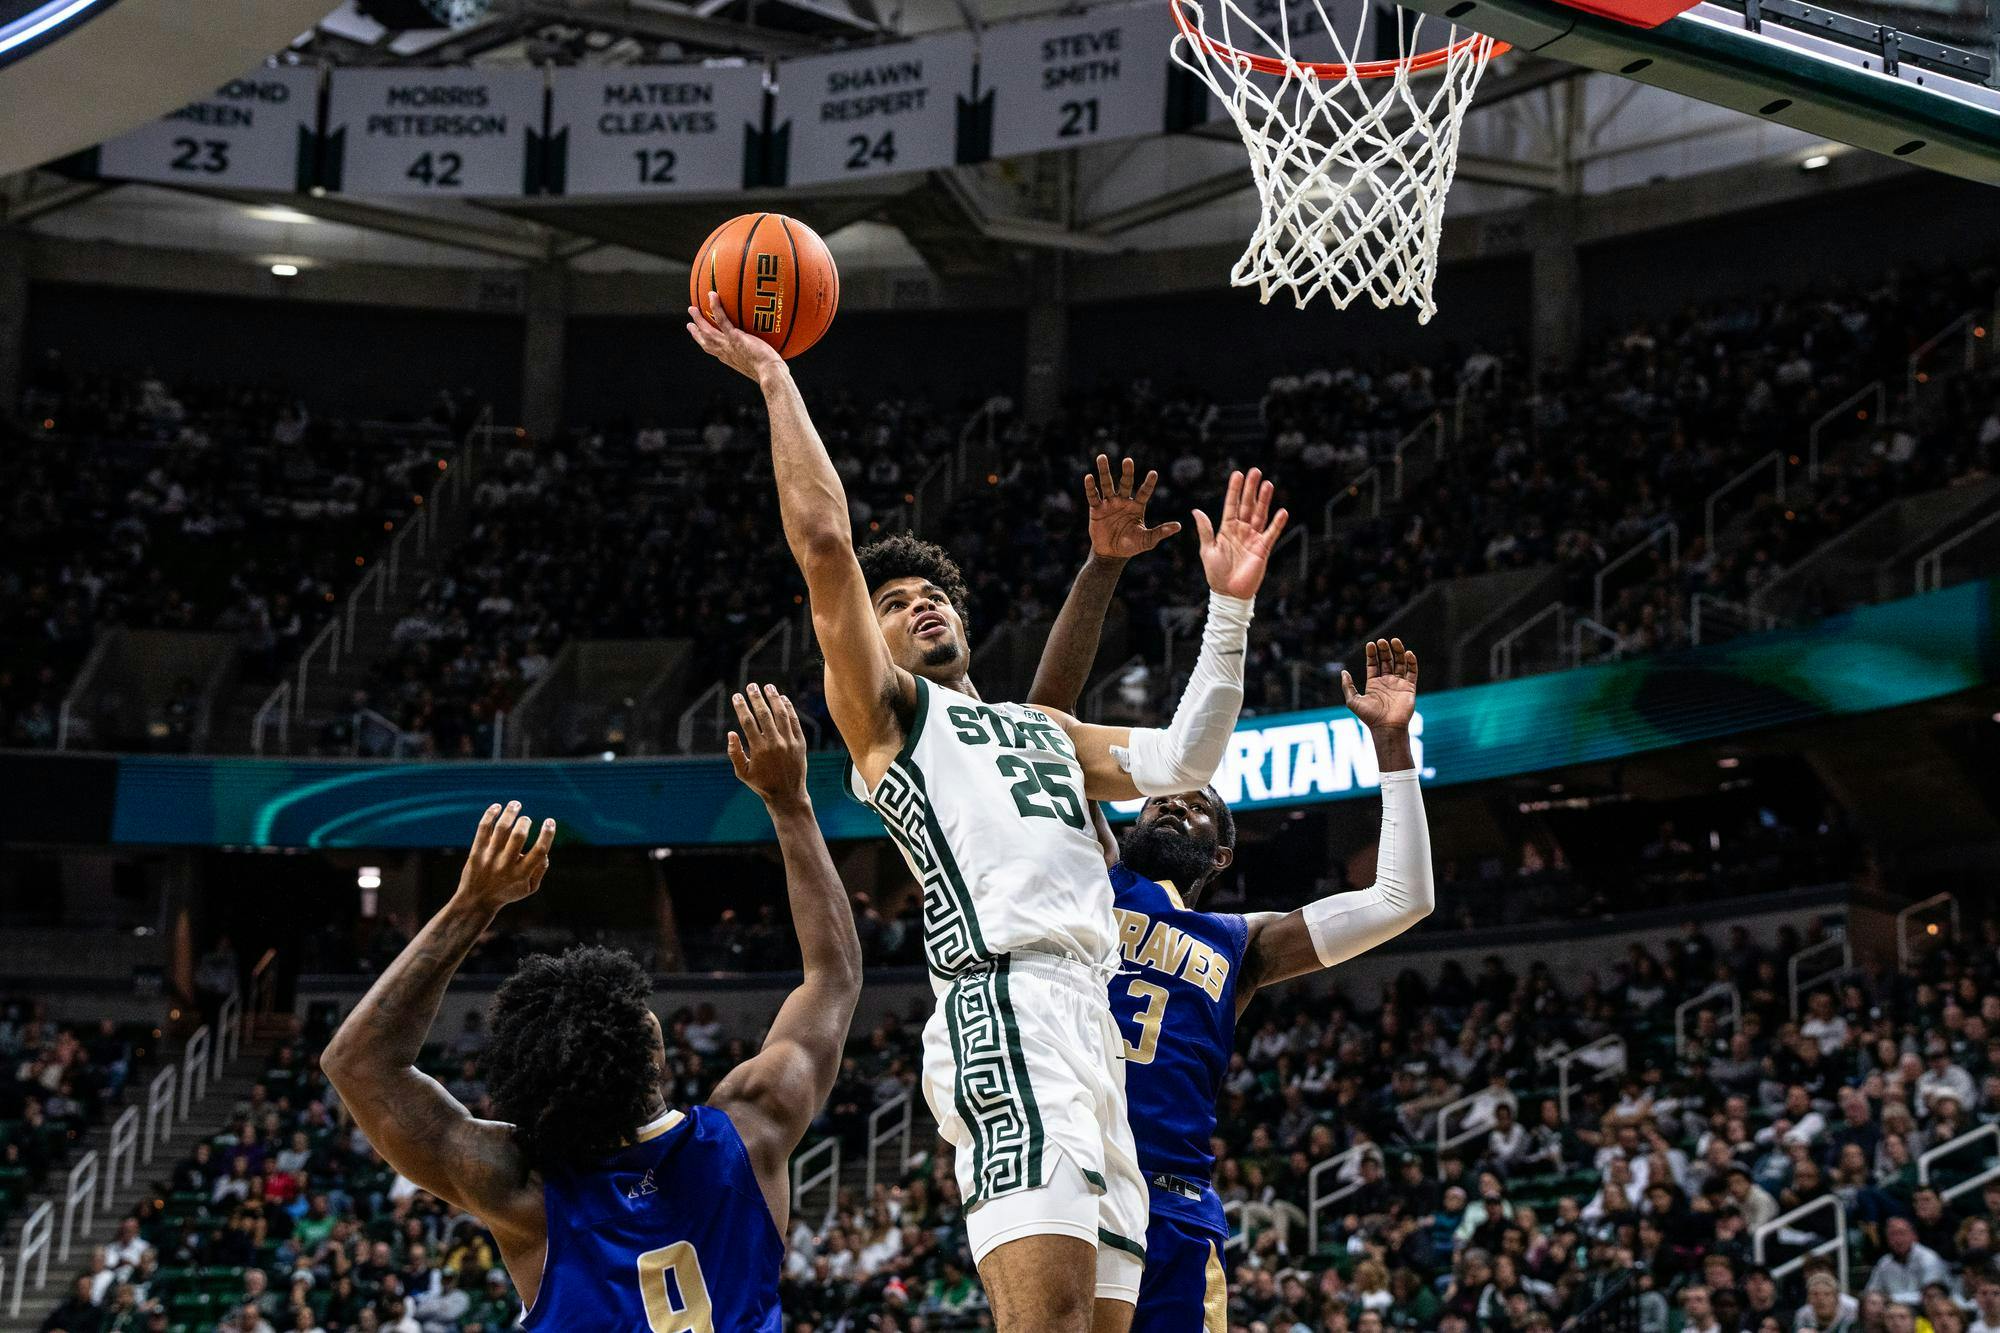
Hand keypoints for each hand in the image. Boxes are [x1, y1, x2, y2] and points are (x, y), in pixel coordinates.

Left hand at [456, 801, 554, 910]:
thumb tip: (546, 852)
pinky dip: (490, 815)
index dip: (547, 833)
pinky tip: (497, 806)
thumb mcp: (529, 888)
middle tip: (526, 819)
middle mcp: (505, 865)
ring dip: (510, 812)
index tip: (550, 821)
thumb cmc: (507, 892)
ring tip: (516, 804)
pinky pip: (483, 829)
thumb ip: (540, 870)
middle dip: (525, 822)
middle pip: (519, 836)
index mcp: (522, 874)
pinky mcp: (476, 852)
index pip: (539, 850)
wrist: (476, 900)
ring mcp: (489, 857)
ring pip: (501, 829)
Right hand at [686, 292, 784, 382]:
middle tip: (689, 324)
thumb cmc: (771, 372)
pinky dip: (715, 307)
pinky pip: (721, 319)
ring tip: (692, 308)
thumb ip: (762, 356)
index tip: (701, 339)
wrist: (770, 374)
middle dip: (696, 333)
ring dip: (699, 319)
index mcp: (730, 359)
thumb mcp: (763, 365)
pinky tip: (712, 295)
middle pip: (706, 341)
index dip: (706, 344)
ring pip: (708, 330)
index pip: (715, 351)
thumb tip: (771, 352)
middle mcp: (726, 353)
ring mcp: (728, 344)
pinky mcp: (734, 337)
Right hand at [727, 683, 809, 806]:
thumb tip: (730, 733)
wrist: (787, 795)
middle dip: (756, 698)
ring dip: (774, 698)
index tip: (737, 696)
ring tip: (768, 686)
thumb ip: (734, 753)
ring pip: (781, 714)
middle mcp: (775, 744)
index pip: (748, 722)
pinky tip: (783, 699)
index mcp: (759, 750)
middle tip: (751, 686)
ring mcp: (789, 742)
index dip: (741, 707)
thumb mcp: (742, 773)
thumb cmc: (762, 784)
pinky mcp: (800, 743)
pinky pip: (794, 721)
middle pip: (764, 714)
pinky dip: (789, 708)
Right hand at [1084, 455, 1179, 559]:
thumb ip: (1160, 532)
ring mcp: (1109, 503)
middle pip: (1125, 483)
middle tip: (1128, 460)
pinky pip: (1094, 496)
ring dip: (1104, 471)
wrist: (1111, 554)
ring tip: (1102, 457)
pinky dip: (1090, 487)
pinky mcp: (1096, 509)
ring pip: (1107, 484)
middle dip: (1127, 472)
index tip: (1153, 473)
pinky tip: (1089, 477)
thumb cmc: (1131, 546)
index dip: (1148, 483)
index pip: (1144, 492)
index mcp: (1137, 506)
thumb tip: (1178, 526)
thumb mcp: (1147, 540)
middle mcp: (1123, 501)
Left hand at [1194, 467, 1288, 599]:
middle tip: (1255, 471)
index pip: (1231, 505)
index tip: (1237, 474)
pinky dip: (1277, 523)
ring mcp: (1253, 538)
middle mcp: (1241, 530)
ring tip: (1267, 484)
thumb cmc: (1215, 573)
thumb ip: (1205, 530)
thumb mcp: (1207, 549)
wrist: (1228, 593)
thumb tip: (1195, 511)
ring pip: (1259, 515)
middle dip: (1251, 489)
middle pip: (1247, 505)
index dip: (1234, 490)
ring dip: (1264, 500)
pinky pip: (1271, 533)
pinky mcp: (1262, 549)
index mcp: (1227, 529)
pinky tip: (1282, 511)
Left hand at [1342, 638, 1418, 731]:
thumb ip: (1348, 686)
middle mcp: (1387, 682)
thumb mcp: (1353, 701)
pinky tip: (1408, 653)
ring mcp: (1399, 684)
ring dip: (1398, 652)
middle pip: (1387, 661)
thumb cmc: (1369, 716)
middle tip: (1382, 641)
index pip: (1373, 664)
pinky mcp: (1409, 687)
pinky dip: (1411, 662)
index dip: (1372, 654)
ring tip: (1395, 641)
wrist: (1387, 727)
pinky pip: (1412, 672)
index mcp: (1374, 683)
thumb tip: (1343, 671)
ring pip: (1400, 663)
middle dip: (1385, 650)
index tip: (1370, 644)